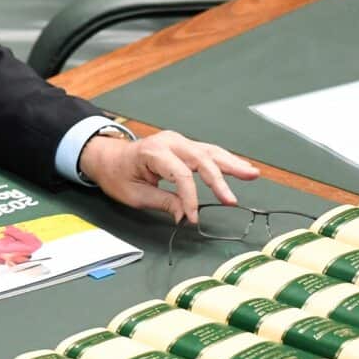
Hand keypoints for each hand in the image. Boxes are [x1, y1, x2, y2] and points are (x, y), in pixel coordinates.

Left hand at [78, 130, 258, 223]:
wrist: (107, 156)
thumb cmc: (117, 174)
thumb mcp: (134, 194)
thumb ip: (162, 202)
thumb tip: (184, 215)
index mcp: (153, 152)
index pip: (180, 175)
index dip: (190, 198)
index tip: (193, 217)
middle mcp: (169, 142)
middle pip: (200, 159)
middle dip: (219, 180)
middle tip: (232, 199)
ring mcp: (178, 141)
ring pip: (209, 152)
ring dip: (232, 164)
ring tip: (252, 174)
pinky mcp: (183, 145)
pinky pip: (207, 152)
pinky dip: (224, 161)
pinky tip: (241, 168)